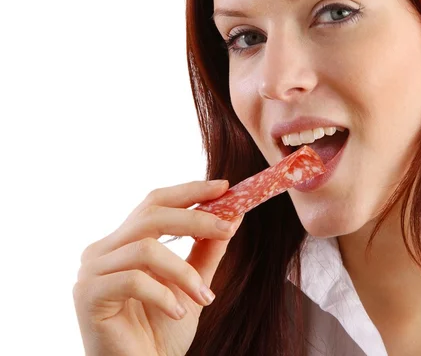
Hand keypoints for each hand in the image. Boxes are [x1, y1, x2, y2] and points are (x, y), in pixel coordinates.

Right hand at [73, 180, 242, 355]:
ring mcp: (91, 271)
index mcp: (123, 242)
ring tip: (204, 297)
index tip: (224, 186)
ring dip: (184, 272)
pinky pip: (134, 280)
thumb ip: (205, 252)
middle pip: (151, 215)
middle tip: (228, 228)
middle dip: (196, 218)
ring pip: (146, 248)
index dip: (189, 191)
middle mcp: (103, 250)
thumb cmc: (160, 333)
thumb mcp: (191, 285)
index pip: (155, 203)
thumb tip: (232, 216)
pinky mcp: (88, 295)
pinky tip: (177, 314)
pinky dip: (164, 295)